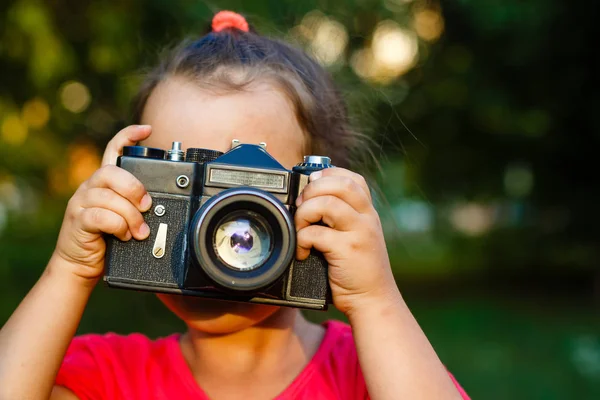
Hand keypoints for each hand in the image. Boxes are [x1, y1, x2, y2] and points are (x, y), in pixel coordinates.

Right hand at [52, 125, 152, 281]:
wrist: (82, 264)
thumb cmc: (108, 239)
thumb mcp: (125, 216)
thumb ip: (136, 204)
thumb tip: (160, 202)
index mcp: (104, 182)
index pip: (113, 149)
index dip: (128, 135)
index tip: (147, 130)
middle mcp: (91, 187)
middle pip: (112, 172)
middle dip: (135, 188)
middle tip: (147, 206)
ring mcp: (81, 203)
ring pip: (109, 197)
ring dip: (130, 215)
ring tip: (138, 231)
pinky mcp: (78, 221)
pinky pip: (101, 216)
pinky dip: (118, 226)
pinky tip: (124, 235)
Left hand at [294, 167, 398, 314]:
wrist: (374, 300)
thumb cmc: (358, 270)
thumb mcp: (357, 237)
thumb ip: (341, 218)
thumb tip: (307, 200)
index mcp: (368, 212)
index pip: (352, 179)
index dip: (328, 175)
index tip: (312, 185)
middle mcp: (367, 218)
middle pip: (340, 184)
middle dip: (313, 190)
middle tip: (301, 206)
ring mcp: (359, 233)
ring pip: (326, 204)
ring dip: (304, 213)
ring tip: (300, 229)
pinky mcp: (347, 250)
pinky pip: (316, 233)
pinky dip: (302, 240)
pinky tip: (302, 252)